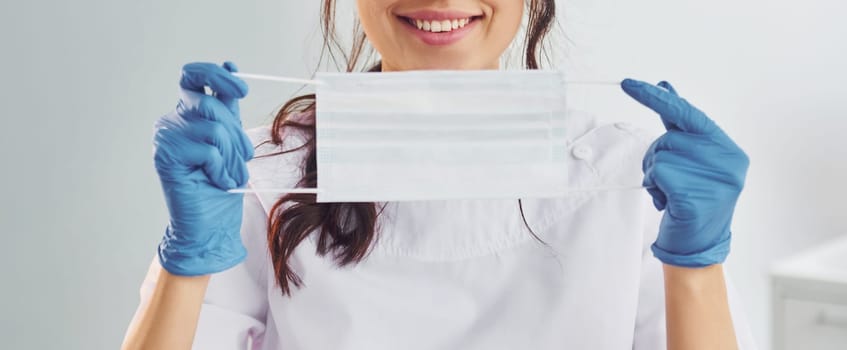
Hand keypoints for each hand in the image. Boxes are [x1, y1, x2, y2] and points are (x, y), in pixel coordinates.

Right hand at [153, 62, 253, 275]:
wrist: (210, 226)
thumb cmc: (222, 186)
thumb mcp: (231, 139)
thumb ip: (228, 107)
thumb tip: (230, 65)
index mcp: (187, 113)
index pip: (194, 76)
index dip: (218, 76)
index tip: (242, 88)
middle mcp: (172, 121)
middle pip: (212, 105)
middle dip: (236, 135)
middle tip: (240, 160)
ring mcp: (165, 137)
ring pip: (214, 128)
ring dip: (231, 155)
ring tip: (227, 175)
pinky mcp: (166, 156)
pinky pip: (209, 150)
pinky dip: (221, 168)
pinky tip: (215, 181)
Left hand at [621, 79, 749, 266]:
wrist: (698, 244)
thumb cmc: (694, 199)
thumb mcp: (693, 160)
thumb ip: (681, 127)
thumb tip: (666, 87)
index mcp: (729, 150)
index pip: (689, 114)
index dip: (657, 98)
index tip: (628, 83)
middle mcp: (728, 161)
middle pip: (669, 137)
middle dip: (658, 155)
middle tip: (666, 178)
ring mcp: (715, 180)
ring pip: (661, 156)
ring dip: (656, 174)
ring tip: (672, 192)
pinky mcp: (696, 197)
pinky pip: (659, 175)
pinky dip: (656, 188)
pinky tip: (669, 202)